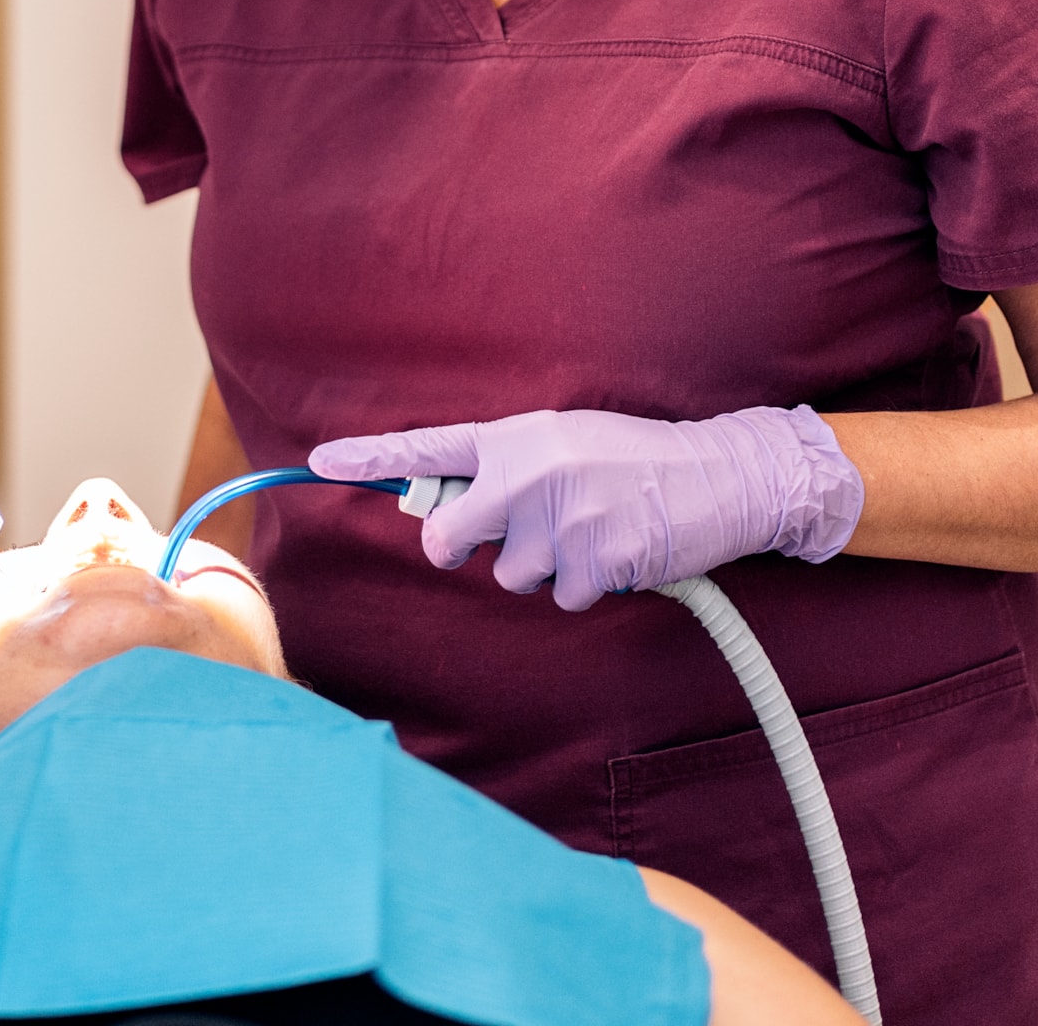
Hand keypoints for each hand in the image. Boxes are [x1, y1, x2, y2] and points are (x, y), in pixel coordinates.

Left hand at [308, 407, 863, 612]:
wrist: (719, 475)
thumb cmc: (636, 460)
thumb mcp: (563, 444)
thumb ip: (507, 471)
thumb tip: (452, 512)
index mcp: (516, 438)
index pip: (428, 448)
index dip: (370, 456)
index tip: (318, 461)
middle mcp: (526, 476)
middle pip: (448, 540)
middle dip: (466, 551)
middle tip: (513, 536)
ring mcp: (557, 522)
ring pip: (509, 578)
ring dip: (544, 569)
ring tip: (591, 532)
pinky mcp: (591, 564)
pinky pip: (562, 599)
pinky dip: (588, 588)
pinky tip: (618, 553)